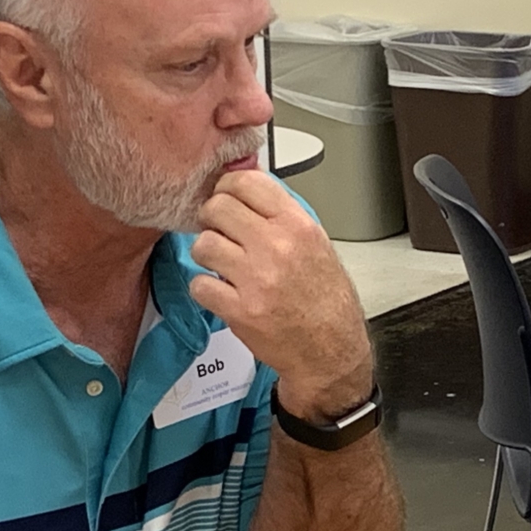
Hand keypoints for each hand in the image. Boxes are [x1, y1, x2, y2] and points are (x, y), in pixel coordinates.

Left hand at [188, 170, 371, 419]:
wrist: (331, 349)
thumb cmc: (326, 300)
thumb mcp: (317, 245)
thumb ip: (282, 216)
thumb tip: (248, 191)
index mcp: (298, 226)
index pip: (246, 182)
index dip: (227, 186)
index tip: (225, 196)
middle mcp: (277, 247)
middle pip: (217, 207)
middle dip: (212, 218)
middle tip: (219, 231)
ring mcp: (257, 279)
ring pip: (203, 244)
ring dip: (207, 254)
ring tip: (221, 264)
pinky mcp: (240, 310)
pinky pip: (199, 285)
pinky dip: (204, 289)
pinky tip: (220, 291)